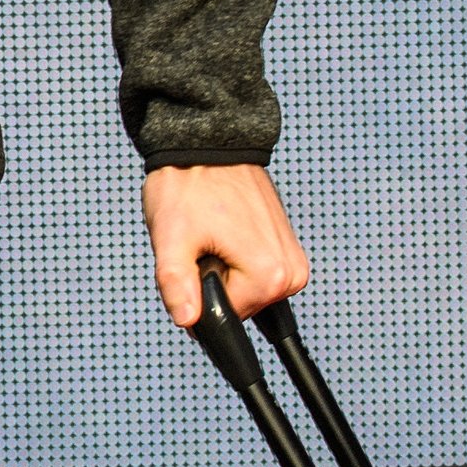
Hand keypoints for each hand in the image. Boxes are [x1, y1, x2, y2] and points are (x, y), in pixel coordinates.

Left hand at [143, 164, 310, 329]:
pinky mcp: (289, 249)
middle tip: (203, 240)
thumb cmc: (189, 185)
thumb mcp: (172, 237)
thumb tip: (187, 320)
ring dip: (224, 270)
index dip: (198, 293)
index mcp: (269, 276)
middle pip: (240, 307)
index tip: (195, 255)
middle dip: (212, 281)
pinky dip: (236, 259)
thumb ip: (176, 284)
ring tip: (213, 232)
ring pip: (246, 292)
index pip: (224, 317)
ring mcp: (294, 261)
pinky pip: (256, 274)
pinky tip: (226, 231)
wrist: (210, 146)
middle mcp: (292, 274)